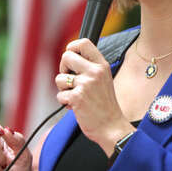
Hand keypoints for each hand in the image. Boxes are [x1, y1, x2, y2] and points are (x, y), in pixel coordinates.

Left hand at [56, 39, 134, 154]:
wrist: (112, 127)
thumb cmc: (105, 105)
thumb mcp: (104, 79)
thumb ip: (90, 67)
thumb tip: (69, 57)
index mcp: (102, 65)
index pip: (84, 42)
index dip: (71, 48)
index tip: (70, 59)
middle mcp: (95, 72)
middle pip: (66, 56)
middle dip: (63, 69)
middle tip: (70, 80)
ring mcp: (86, 84)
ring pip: (59, 78)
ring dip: (63, 89)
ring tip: (75, 96)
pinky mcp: (77, 98)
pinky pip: (60, 95)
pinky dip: (65, 103)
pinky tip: (76, 107)